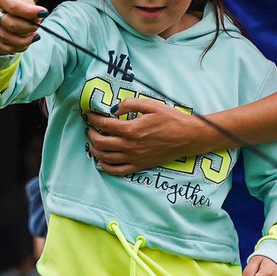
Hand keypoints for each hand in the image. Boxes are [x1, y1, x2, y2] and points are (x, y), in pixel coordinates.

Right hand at [0, 0, 44, 55]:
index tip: (44, 13)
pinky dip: (14, 48)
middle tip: (38, 26)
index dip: (30, 13)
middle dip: (28, 28)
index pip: (13, 6)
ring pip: (4, 37)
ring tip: (34, 37)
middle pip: (10, 24)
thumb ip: (29, 3)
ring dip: (23, 41)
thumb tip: (37, 18)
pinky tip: (25, 44)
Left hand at [84, 96, 213, 174]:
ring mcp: (134, 158)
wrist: (187, 137)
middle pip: (101, 142)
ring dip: (95, 150)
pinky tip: (101, 163)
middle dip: (91, 135)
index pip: (105, 124)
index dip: (94, 119)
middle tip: (89, 129)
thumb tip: (115, 110)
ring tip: (92, 143)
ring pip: (106, 157)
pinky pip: (118, 170)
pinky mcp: (140, 165)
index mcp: (131, 129)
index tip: (89, 115)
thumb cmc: (171, 119)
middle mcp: (129, 146)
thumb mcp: (151, 105)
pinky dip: (106, 168)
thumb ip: (130, 104)